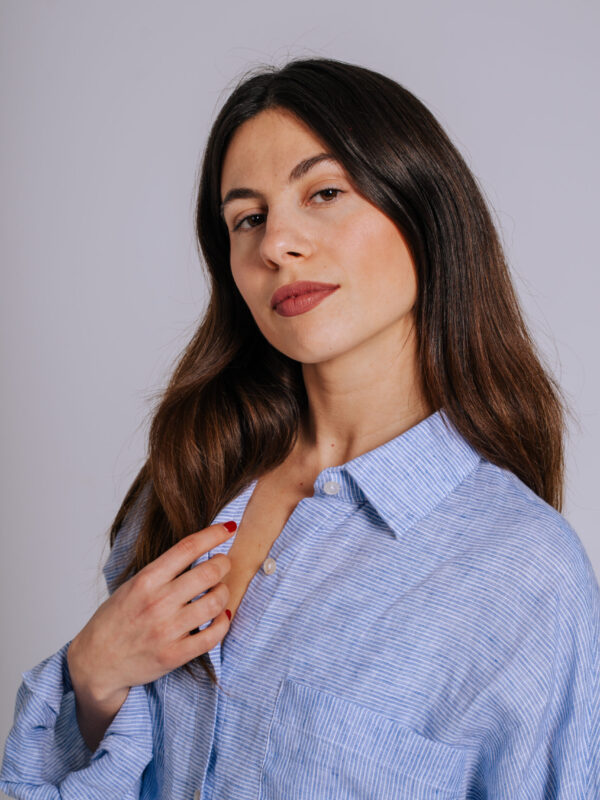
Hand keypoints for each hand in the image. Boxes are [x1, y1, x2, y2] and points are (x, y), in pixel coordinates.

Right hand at [67, 522, 235, 707]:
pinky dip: (223, 622)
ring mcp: (166, 630)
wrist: (97, 662)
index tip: (228, 528)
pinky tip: (221, 616)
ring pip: (215, 602)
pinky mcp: (174, 655)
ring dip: (224, 592)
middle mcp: (157, 603)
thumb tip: (200, 550)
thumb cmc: (115, 620)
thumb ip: (163, 571)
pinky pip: (213, 635)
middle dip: (223, 563)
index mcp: (146, 580)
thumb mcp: (133, 585)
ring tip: (219, 591)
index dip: (214, 534)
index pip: (188, 547)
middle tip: (223, 563)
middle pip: (209, 572)